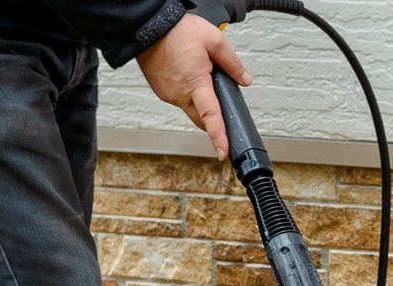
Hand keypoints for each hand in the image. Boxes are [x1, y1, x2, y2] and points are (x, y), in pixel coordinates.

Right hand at [137, 13, 250, 158]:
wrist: (147, 26)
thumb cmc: (176, 31)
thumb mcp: (214, 40)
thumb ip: (232, 62)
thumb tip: (244, 80)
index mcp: (195, 83)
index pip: (211, 116)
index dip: (218, 137)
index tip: (223, 152)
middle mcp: (179, 93)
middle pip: (201, 118)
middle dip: (213, 117)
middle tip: (218, 99)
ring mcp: (168, 94)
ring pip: (190, 108)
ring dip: (199, 100)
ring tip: (198, 74)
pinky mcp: (161, 91)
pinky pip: (180, 99)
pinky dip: (187, 93)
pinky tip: (186, 74)